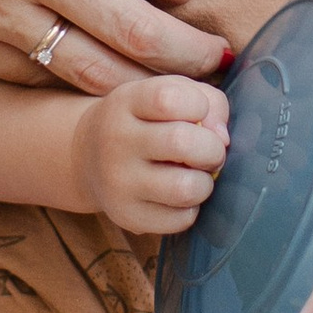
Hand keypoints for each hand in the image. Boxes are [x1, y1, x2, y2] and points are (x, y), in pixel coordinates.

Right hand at [71, 72, 228, 231]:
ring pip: (185, 188)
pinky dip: (191, 208)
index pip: (169, 99)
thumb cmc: (145, 119)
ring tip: (195, 175)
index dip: (198, 106)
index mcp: (126, 102)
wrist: (89, 156)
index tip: (198, 113)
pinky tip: (178, 196)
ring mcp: (117, 182)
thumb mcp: (168, 93)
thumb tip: (223, 139)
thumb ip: (208, 102)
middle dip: (212, 149)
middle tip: (209, 152)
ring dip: (204, 183)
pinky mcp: (126, 216)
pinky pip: (180, 220)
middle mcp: (115, 141)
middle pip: (181, 142)